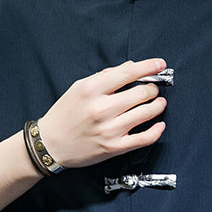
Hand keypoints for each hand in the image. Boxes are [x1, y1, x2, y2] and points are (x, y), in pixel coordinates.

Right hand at [38, 59, 166, 167]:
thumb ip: (104, 76)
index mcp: (91, 90)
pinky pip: (143, 138)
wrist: (51, 145)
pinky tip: (160, 125)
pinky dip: (156, 131)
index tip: (160, 64)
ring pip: (146, 113)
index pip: (127, 73)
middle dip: (152, 88)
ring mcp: (109, 129)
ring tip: (159, 103)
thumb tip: (130, 67)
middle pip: (141, 93)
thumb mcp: (78, 88)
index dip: (148, 67)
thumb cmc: (64, 115)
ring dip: (157, 106)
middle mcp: (101, 109)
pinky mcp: (114, 147)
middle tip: (153, 89)